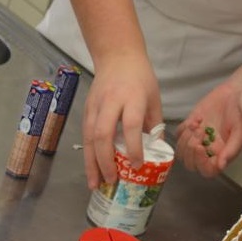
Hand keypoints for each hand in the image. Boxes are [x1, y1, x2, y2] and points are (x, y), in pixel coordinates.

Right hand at [82, 52, 162, 188]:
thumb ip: (154, 124)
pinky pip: (85, 135)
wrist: (117, 56)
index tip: (138, 165)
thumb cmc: (140, 78)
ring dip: (91, 163)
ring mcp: (95, 106)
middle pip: (103, 134)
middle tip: (113, 180)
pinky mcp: (86, 109)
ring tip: (96, 184)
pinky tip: (91, 170)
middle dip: (106, 160)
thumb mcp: (154, 98)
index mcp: (133, 98)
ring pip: (89, 137)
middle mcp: (111, 102)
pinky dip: (88, 154)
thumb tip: (156, 150)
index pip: (132, 125)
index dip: (134, 147)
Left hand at [175, 80, 241, 176]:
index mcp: (221, 155)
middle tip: (200, 130)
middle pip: (190, 163)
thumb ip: (231, 150)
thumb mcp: (241, 132)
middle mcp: (208, 150)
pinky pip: (178, 135)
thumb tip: (221, 166)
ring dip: (186, 138)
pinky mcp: (190, 127)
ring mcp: (198, 140)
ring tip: (198, 124)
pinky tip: (197, 119)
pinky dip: (184, 128)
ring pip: (181, 151)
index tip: (200, 147)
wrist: (236, 94)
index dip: (200, 162)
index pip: (207, 170)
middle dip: (191, 148)